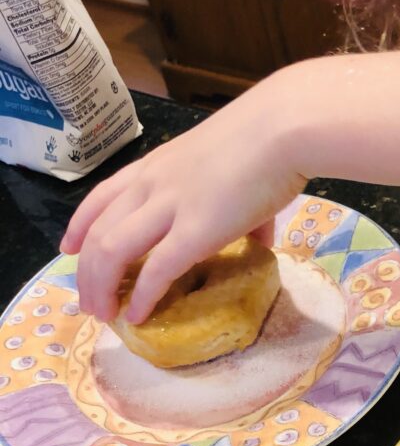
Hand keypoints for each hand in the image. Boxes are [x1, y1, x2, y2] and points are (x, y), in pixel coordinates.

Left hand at [60, 77, 305, 324]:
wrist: (283, 129)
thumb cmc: (267, 141)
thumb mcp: (234, 168)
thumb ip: (240, 208)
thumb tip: (261, 239)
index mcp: (158, 166)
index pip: (101, 197)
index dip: (79, 226)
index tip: (68, 249)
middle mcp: (152, 184)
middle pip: (98, 232)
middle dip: (86, 272)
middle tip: (88, 300)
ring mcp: (169, 207)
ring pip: (112, 252)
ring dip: (102, 288)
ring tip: (104, 314)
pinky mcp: (194, 232)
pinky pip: (156, 271)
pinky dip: (142, 297)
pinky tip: (138, 316)